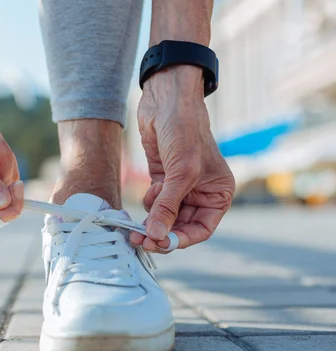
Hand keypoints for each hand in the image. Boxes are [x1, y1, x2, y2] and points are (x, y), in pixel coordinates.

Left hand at [130, 66, 234, 251]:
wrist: (167, 102)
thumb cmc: (185, 132)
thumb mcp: (180, 174)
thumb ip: (167, 207)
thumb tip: (156, 236)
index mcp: (218, 193)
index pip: (202, 229)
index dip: (182, 239)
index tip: (161, 244)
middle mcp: (201, 193)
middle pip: (180, 225)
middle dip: (161, 233)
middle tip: (140, 241)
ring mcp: (180, 187)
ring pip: (164, 216)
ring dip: (152, 221)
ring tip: (137, 225)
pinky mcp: (163, 179)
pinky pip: (154, 202)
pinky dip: (149, 203)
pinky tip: (150, 190)